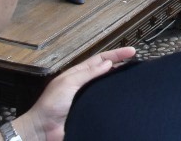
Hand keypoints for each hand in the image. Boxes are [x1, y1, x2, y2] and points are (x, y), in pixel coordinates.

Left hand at [20, 46, 135, 140]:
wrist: (43, 129)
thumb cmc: (52, 104)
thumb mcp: (68, 83)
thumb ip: (88, 73)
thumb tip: (108, 63)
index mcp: (78, 73)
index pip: (100, 59)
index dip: (116, 54)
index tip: (132, 51)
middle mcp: (84, 83)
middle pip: (105, 70)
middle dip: (120, 64)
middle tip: (136, 62)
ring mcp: (88, 97)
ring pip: (107, 85)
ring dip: (118, 80)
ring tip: (134, 77)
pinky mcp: (90, 110)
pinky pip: (105, 101)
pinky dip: (115, 97)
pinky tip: (124, 97)